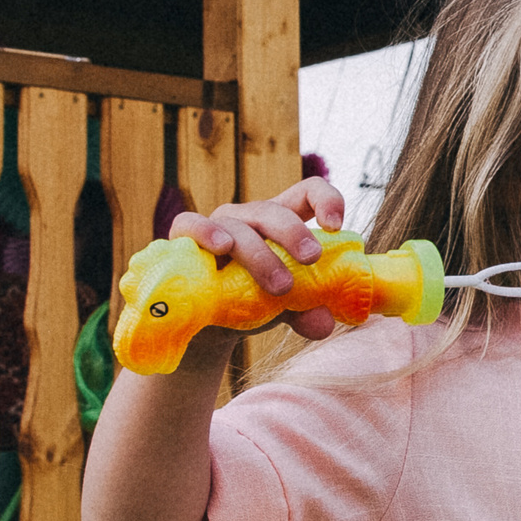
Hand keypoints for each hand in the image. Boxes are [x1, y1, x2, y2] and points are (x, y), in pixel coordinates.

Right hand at [165, 176, 347, 341]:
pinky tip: (222, 246)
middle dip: (295, 233)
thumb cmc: (252, 302)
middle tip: (312, 259)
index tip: (336, 226)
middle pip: (274, 211)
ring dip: (261, 255)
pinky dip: (206, 232)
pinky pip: (190, 223)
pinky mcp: (184, 239)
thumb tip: (322, 323)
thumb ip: (307, 311)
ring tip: (279, 286)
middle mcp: (250, 219)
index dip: (326, 200)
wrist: (207, 326)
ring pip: (239, 227)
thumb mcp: (285, 308)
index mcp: (281, 226)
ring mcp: (217, 226)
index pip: (306, 193)